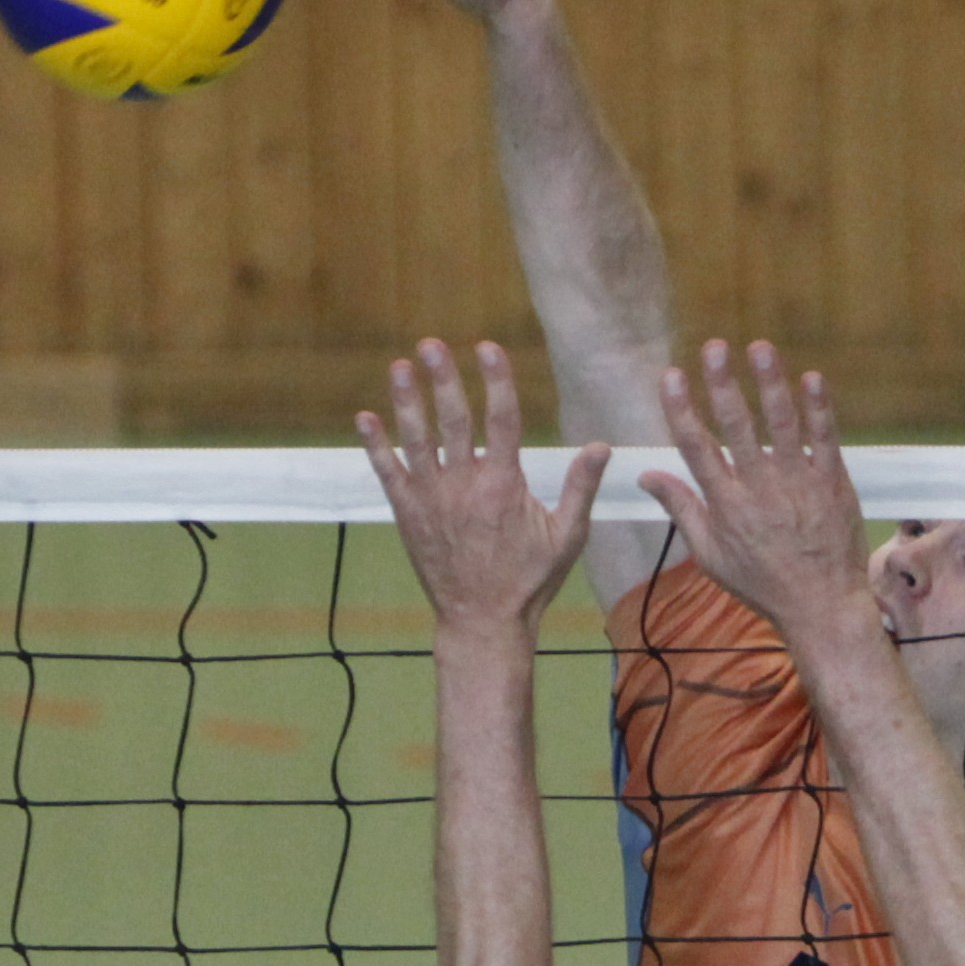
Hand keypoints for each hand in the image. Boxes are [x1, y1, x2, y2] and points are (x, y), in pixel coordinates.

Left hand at [361, 340, 607, 630]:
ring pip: (416, 440)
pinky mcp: (409, 515)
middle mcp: (464, 485)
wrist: (483, 621)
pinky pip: (388, 473)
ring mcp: (432, 499)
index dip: (494, 379)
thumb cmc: (528, 580)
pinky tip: (364, 418)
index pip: (501, 418)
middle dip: (442, 378)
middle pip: (452, 419)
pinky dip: (376, 445)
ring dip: (406, 401)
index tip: (486, 347)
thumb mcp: (567, 536)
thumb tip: (600, 445)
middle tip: (430, 344)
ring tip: (398, 367)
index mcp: (504, 484)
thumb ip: (582, 487)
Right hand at [642, 341, 872, 639]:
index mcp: (725, 505)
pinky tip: (811, 378)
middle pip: (736, 427)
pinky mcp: (832, 481)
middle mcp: (758, 488)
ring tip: (760, 348)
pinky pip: (824, 438)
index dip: (682, 409)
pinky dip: (818, 408)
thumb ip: (681, 509)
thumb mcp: (710, 554)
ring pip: (781, 425)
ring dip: (770, 383)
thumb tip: (648, 476)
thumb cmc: (760, 581)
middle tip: (714, 347)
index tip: (671, 376)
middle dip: (723, 384)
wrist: (820, 602)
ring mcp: (797, 483)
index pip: (696, 448)